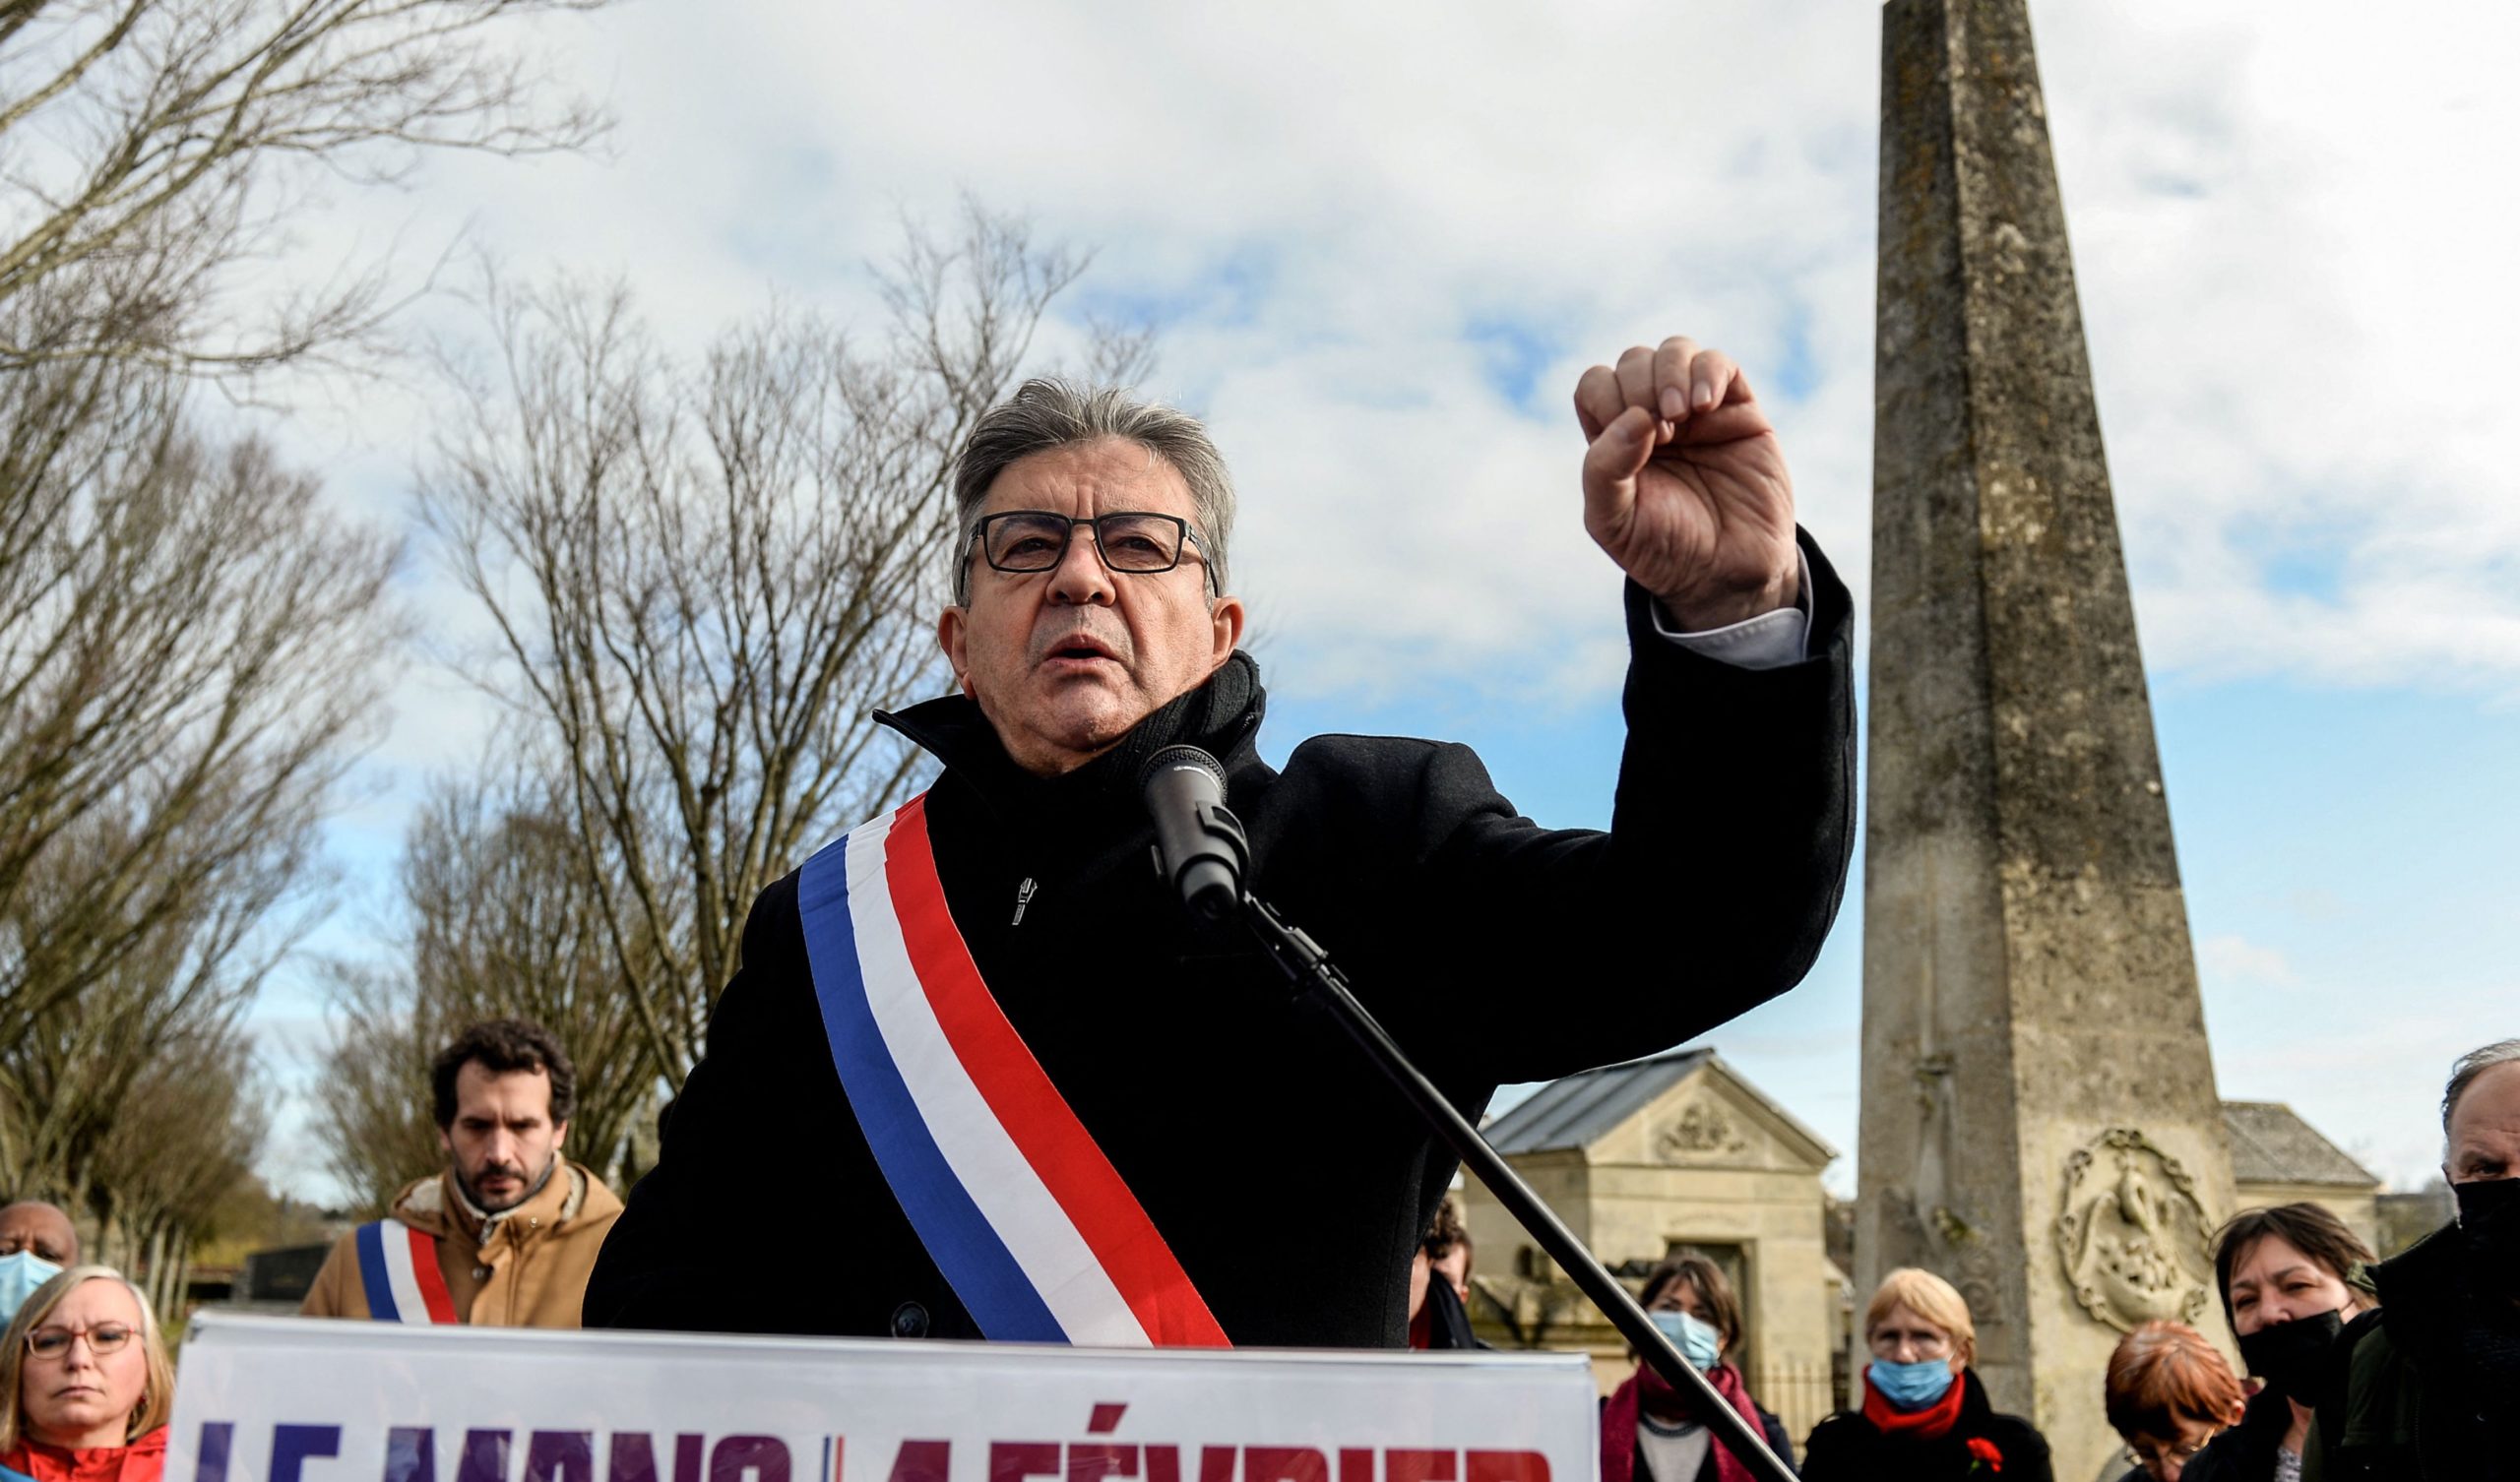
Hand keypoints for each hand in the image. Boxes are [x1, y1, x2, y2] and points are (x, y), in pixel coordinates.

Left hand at [1574, 337, 1798, 628]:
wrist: (1727, 576)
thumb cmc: (1664, 550)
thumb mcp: (1613, 521)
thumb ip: (1602, 469)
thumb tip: (1634, 416)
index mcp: (1615, 439)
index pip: (1596, 386)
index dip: (1606, 398)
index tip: (1629, 443)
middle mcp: (1654, 417)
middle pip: (1633, 361)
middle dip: (1638, 387)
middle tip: (1661, 435)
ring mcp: (1697, 410)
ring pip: (1675, 351)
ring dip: (1670, 373)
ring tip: (1681, 414)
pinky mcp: (1739, 410)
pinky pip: (1720, 365)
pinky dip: (1708, 372)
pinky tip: (1704, 406)